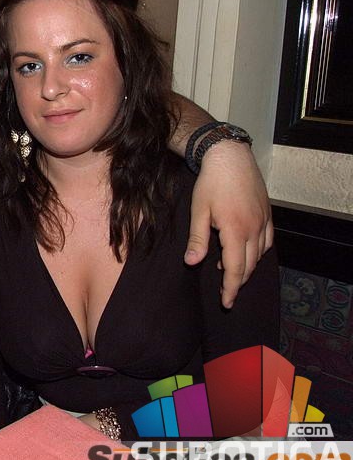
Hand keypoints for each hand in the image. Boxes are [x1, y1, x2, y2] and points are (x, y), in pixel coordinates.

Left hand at [185, 141, 273, 307]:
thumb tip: (192, 263)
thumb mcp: (198, 211)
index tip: (227, 303)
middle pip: (250, 265)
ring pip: (260, 254)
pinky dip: (257, 252)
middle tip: (226, 293)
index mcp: (236, 231)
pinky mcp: (267, 213)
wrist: (230, 157)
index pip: (236, 269)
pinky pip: (267, 241)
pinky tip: (246, 252)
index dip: (232, 289)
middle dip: (238, 282)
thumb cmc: (211, 183)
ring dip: (247, 267)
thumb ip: (197, 239)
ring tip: (230, 273)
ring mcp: (264, 221)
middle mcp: (254, 228)